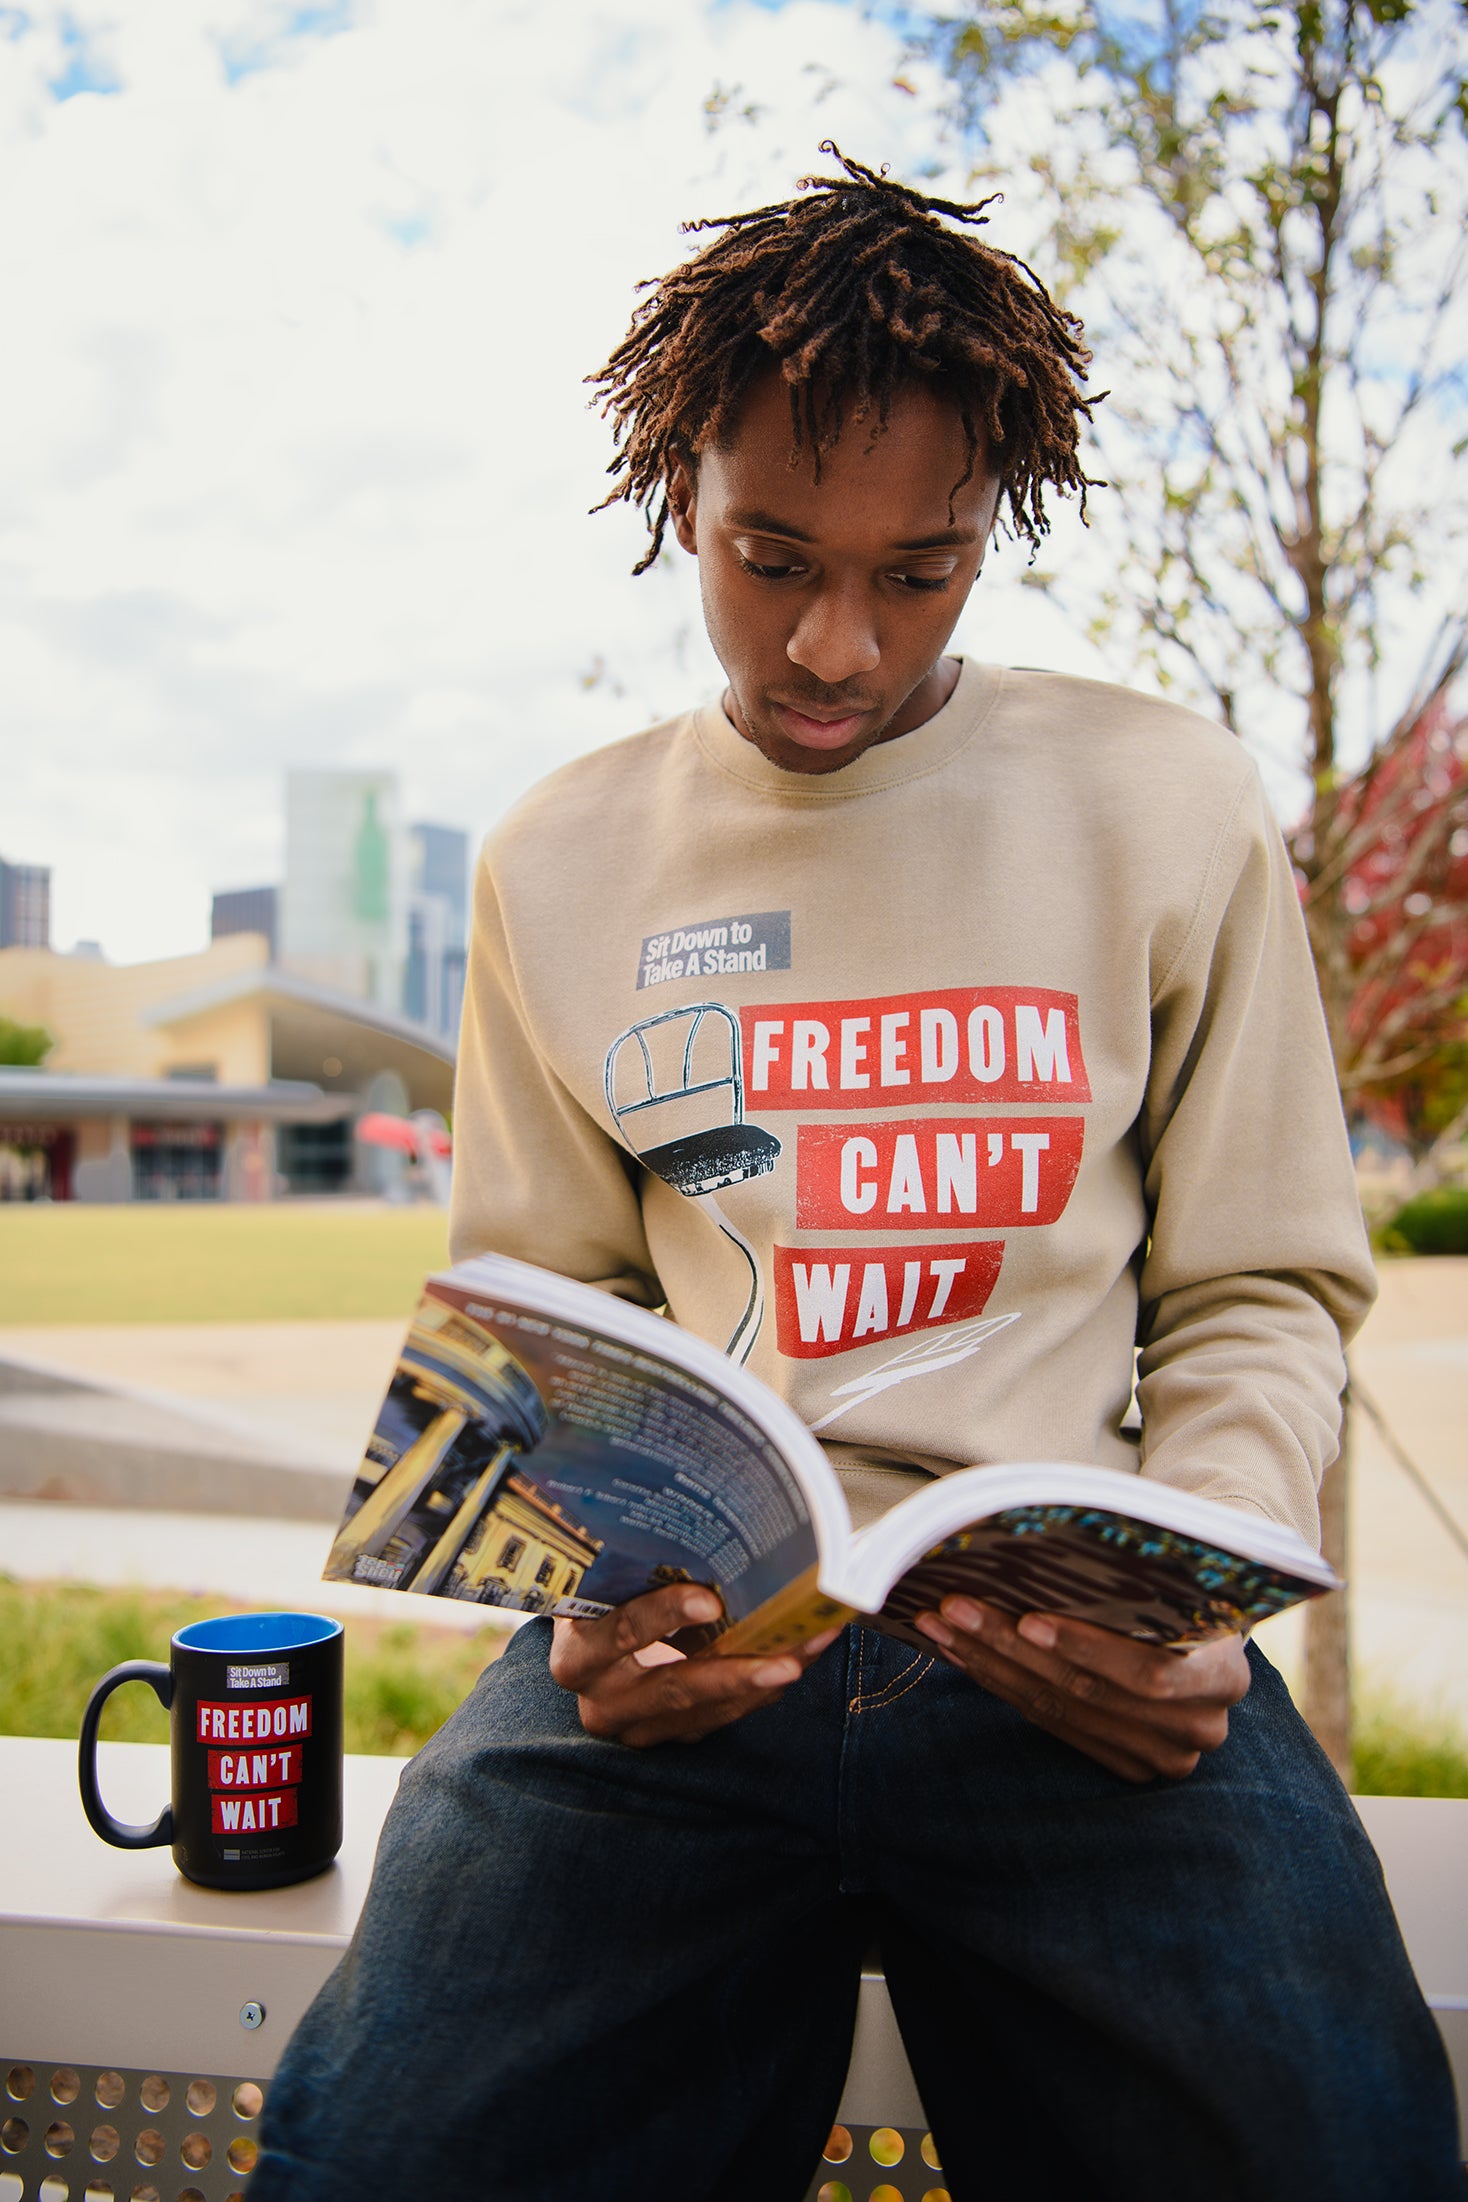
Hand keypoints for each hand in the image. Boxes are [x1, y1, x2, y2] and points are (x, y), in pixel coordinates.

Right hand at [549, 1582, 841, 1747]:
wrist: (589, 1654)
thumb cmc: (600, 1603)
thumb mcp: (601, 1588)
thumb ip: (632, 1569)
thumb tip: (696, 1523)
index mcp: (577, 1657)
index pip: (621, 1635)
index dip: (664, 1616)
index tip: (711, 1600)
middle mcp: (603, 1702)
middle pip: (674, 1690)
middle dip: (736, 1672)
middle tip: (787, 1656)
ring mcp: (639, 1727)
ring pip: (709, 1710)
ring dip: (766, 1679)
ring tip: (811, 1645)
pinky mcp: (673, 1735)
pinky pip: (724, 1715)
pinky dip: (764, 1686)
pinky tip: (801, 1655)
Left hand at [916, 1597, 1250, 1781]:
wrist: (1203, 1626)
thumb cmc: (1181, 1586)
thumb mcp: (1178, 1580)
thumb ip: (1135, 1580)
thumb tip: (1039, 1545)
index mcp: (1224, 1677)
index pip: (1151, 1673)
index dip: (1087, 1649)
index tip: (1028, 1619)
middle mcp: (1199, 1728)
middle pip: (1089, 1693)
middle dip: (1013, 1647)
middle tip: (956, 1608)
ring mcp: (1161, 1755)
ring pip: (1059, 1710)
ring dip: (991, 1665)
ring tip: (942, 1625)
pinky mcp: (1125, 1765)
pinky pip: (1050, 1724)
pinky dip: (1001, 1684)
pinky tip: (962, 1653)